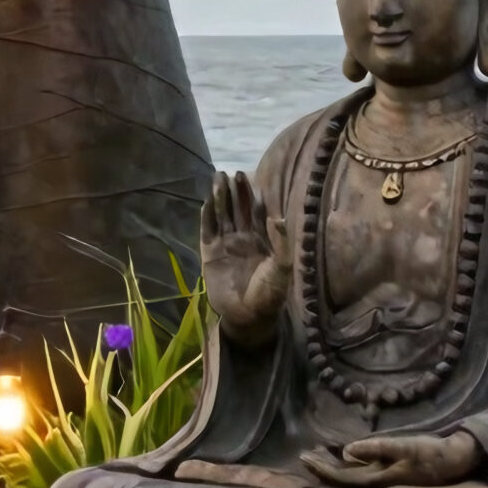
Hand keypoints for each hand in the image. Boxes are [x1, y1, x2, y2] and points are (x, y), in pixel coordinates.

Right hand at [200, 170, 285, 345]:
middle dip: (234, 190)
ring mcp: (225, 244)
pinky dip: (206, 216)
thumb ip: (280, 243)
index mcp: (261, 239)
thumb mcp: (281, 268)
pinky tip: (206, 202)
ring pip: (221, 215)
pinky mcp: (209, 254)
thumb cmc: (269, 294)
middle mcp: (242, 238)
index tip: (247, 177)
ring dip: (219, 198)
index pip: (256, 211)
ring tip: (216, 179)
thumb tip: (276, 216)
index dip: (251, 194)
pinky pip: (207, 230)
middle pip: (237, 208)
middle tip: (229, 172)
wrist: (247, 316)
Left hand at [304, 430, 482, 487]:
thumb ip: (376, 448)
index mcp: (376, 479)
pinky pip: (359, 472)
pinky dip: (346, 465)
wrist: (455, 461)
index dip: (321, 469)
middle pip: (341, 480)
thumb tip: (347, 451)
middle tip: (303, 456)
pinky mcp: (389, 473)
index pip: (340, 478)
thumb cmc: (430, 452)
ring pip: (349, 477)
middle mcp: (376, 484)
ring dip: (332, 467)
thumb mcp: (404, 447)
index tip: (303, 458)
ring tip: (316, 455)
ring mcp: (383, 479)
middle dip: (321, 469)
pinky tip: (342, 456)